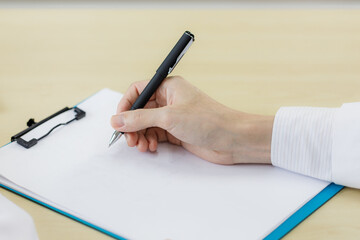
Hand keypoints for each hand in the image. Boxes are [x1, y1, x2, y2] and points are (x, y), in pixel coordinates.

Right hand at [111, 76, 272, 164]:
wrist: (232, 139)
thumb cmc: (207, 120)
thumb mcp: (169, 117)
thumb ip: (140, 118)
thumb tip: (117, 120)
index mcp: (169, 87)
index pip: (138, 90)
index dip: (126, 104)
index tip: (119, 120)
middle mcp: (169, 99)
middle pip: (140, 110)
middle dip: (132, 125)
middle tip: (129, 140)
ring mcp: (172, 116)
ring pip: (146, 124)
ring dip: (140, 135)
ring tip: (141, 146)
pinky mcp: (176, 131)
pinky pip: (155, 134)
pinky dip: (150, 141)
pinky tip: (151, 147)